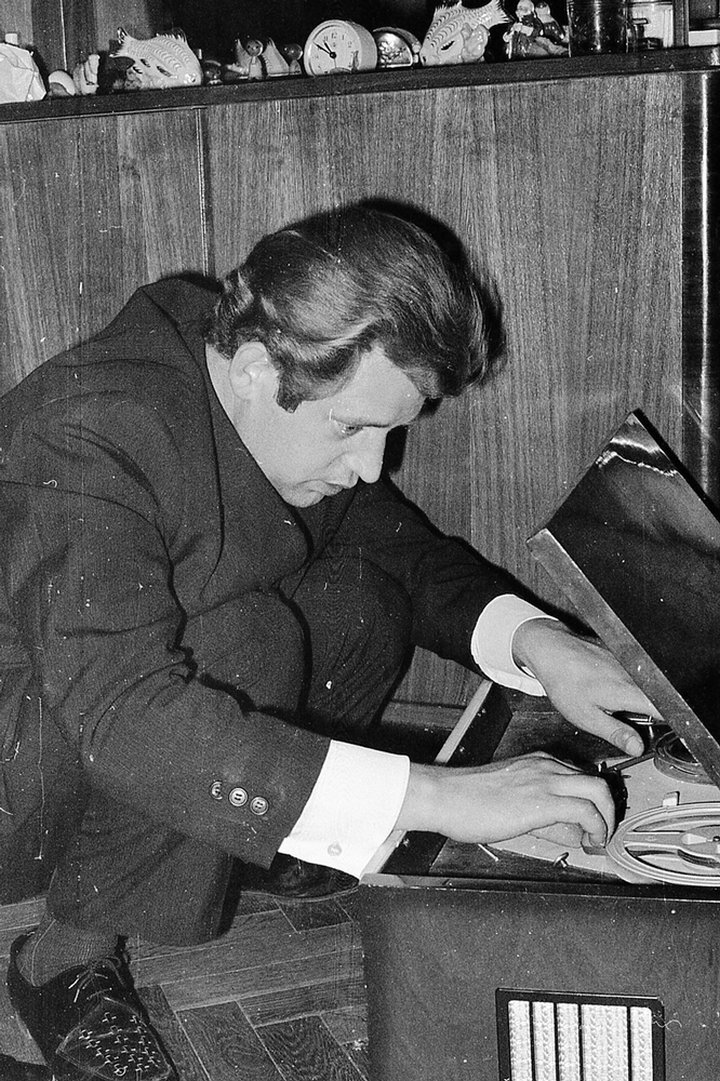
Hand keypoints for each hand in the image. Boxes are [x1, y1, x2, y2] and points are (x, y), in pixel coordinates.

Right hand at [398, 752, 614, 847]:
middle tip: (604, 832)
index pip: (581, 777)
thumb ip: (541, 813)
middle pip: (598, 781)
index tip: (594, 823)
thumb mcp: (510, 798)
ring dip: (607, 818)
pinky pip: (585, 811)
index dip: (594, 803)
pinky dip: (596, 828)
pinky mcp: (541, 800)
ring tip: (600, 838)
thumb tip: (568, 833)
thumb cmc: (467, 800)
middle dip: (609, 809)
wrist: (444, 796)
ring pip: (598, 790)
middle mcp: (546, 766)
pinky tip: (590, 841)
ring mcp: (545, 780)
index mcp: (538, 763)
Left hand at [512, 618, 660, 755]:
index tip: (659, 733)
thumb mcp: (587, 717)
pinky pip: (634, 674)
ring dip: (637, 698)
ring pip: (646, 687)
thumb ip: (617, 733)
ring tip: (609, 699)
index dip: (669, 724)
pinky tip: (606, 685)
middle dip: (650, 714)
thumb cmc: (565, 682)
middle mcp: (635, 675)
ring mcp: (629, 662)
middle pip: (658, 699)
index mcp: (629, 692)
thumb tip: (638, 748)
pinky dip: (627, 684)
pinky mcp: (622, 655)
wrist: (551, 648)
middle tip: (625, 719)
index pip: (667, 710)